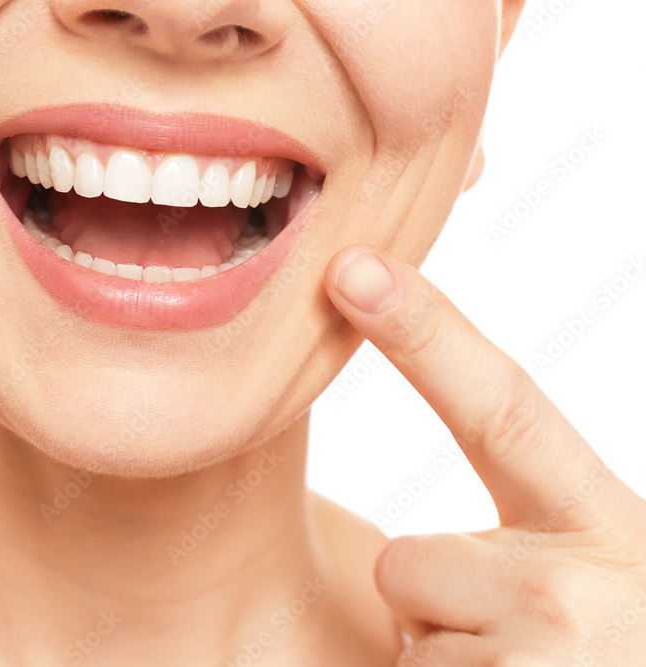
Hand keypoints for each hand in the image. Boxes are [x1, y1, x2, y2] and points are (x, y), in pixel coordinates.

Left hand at [324, 246, 645, 664]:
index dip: (425, 333)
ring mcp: (533, 659)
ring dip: (442, 664)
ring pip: (403, 631)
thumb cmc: (605, 650)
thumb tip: (414, 535)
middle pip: (406, 562)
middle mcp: (572, 587)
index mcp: (604, 528)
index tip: (353, 266)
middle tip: (521, 652)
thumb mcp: (597, 579)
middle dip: (433, 606)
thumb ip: (524, 540)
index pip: (501, 409)